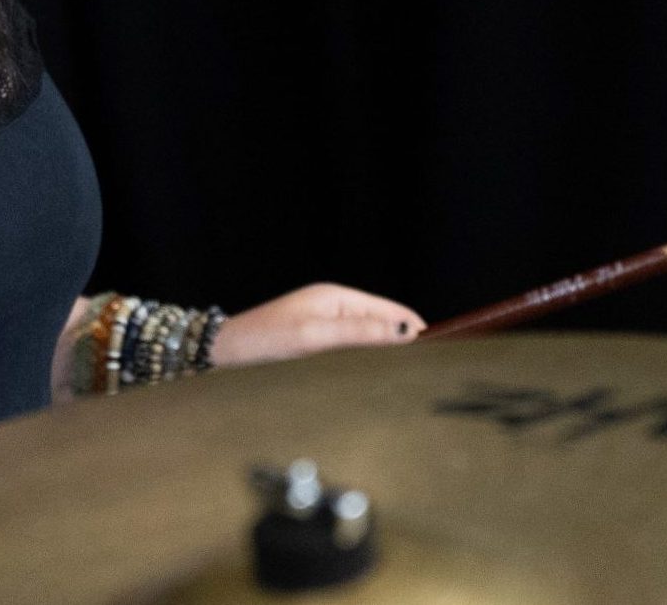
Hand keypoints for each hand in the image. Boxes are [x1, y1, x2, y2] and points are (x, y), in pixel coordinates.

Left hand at [209, 282, 425, 368]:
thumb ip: (360, 333)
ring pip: (367, 333)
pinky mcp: (315, 336)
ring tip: (406, 369)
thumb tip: (405, 331)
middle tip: (426, 365)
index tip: (439, 346)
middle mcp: (333, 304)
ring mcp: (323, 320)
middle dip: (402, 338)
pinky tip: (372, 370)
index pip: (390, 310)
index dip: (413, 327)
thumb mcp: (316, 336)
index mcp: (337, 297)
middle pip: (381, 320)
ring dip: (385, 347)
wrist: (227, 350)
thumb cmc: (266, 340)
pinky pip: (351, 342)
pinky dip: (367, 353)